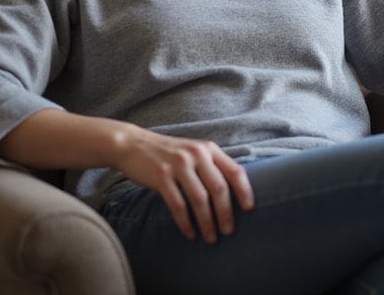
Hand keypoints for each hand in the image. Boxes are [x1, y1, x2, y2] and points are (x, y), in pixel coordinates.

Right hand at [113, 128, 254, 243]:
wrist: (133, 144)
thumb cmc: (168, 153)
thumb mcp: (193, 151)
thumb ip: (211, 165)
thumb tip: (233, 194)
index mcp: (208, 149)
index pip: (235, 170)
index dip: (244, 191)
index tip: (249, 209)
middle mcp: (196, 154)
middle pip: (219, 188)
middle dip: (226, 213)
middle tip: (229, 231)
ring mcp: (178, 165)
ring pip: (200, 199)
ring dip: (207, 222)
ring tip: (211, 238)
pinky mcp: (161, 176)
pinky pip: (178, 204)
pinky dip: (185, 222)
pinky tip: (190, 234)